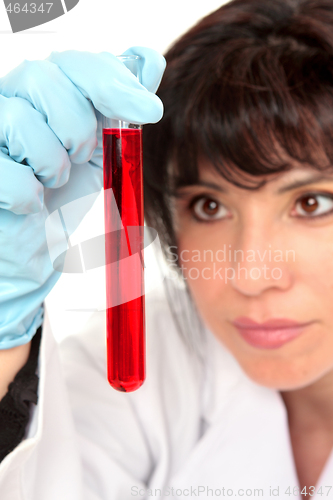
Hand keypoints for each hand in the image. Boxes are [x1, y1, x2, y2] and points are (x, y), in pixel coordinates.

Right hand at [0, 47, 165, 347]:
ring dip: (52, 165)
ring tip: (50, 181)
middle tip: (77, 156)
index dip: (116, 81)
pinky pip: (10, 175)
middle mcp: (11, 98)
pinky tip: (30, 202)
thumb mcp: (102, 149)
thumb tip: (147, 59)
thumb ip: (119, 107)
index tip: (151, 111)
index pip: (77, 62)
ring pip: (21, 121)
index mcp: (47, 90)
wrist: (35, 239)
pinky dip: (29, 195)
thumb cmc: (64, 191)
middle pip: (45, 77)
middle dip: (77, 128)